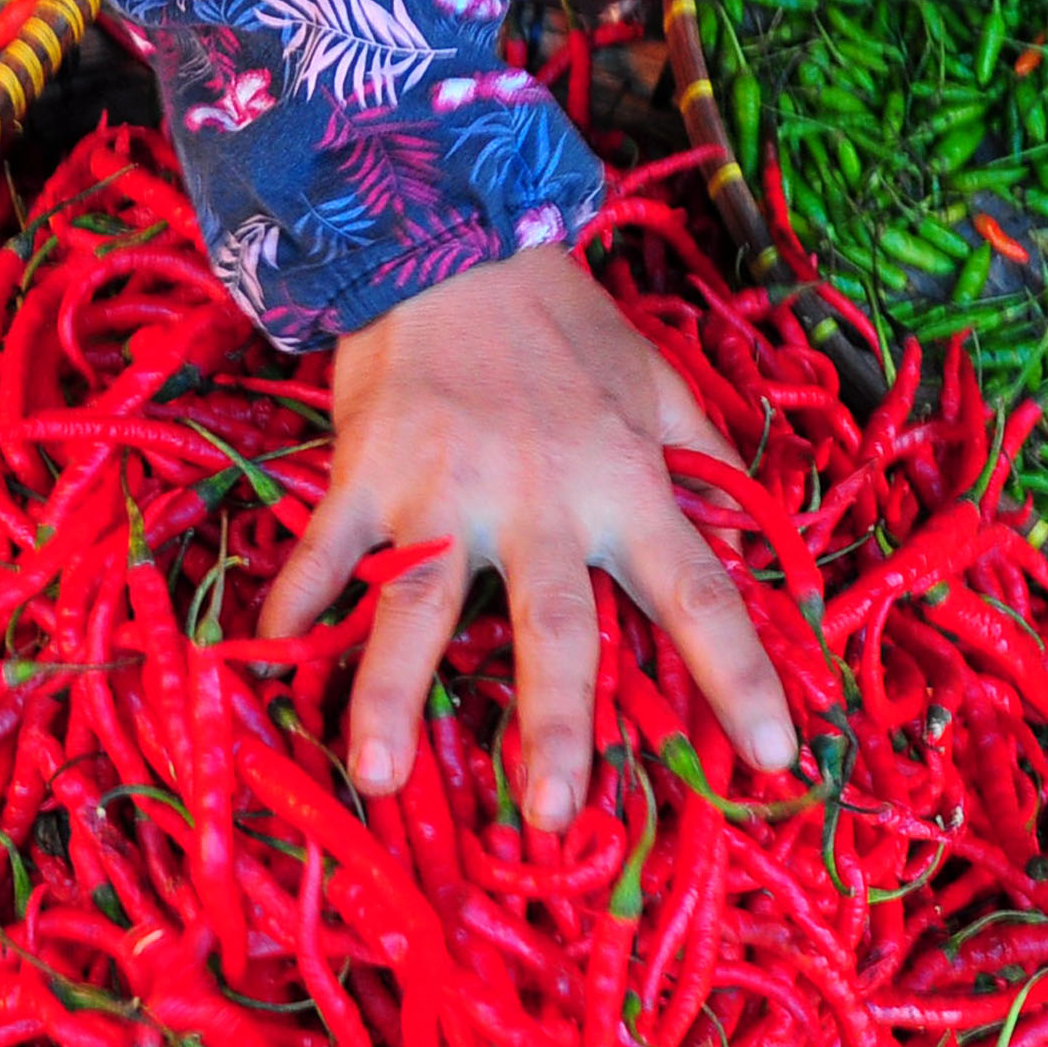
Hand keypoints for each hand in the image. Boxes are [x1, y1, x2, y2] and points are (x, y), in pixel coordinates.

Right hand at [259, 247, 799, 830]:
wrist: (450, 231)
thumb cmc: (562, 321)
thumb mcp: (659, 382)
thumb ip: (707, 466)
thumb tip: (765, 546)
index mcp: (628, 482)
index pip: (701, 592)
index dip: (743, 674)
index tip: (776, 756)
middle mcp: (543, 497)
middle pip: (556, 627)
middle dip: (556, 724)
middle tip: (552, 815)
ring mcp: (444, 487)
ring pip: (419, 607)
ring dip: (392, 695)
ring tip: (376, 776)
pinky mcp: (366, 470)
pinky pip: (328, 551)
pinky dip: (296, 603)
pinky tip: (272, 658)